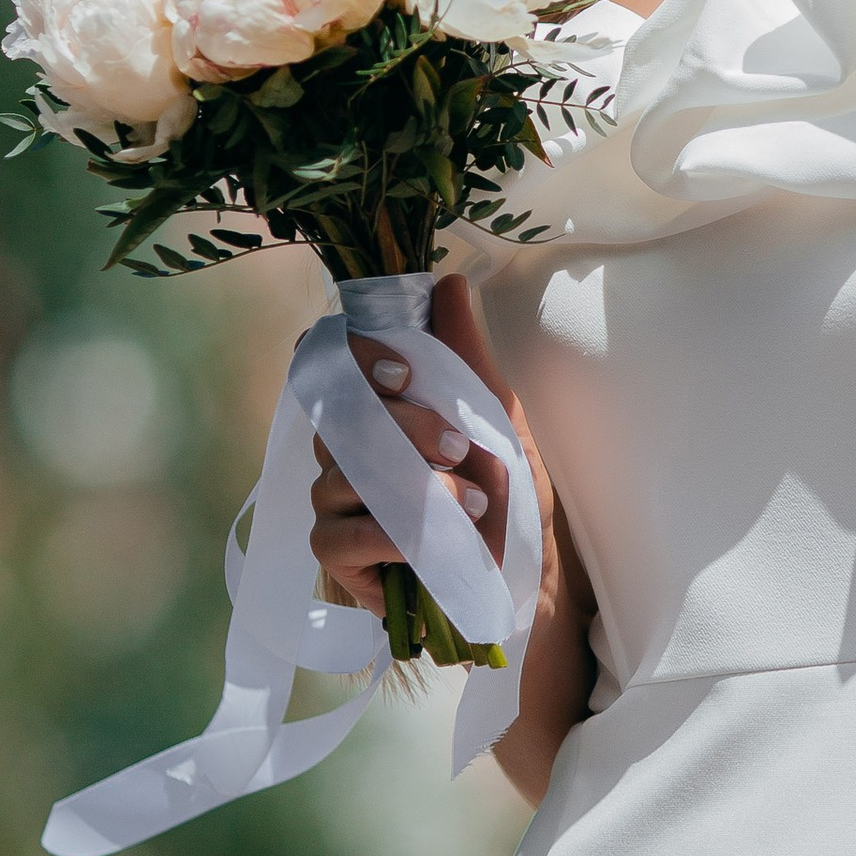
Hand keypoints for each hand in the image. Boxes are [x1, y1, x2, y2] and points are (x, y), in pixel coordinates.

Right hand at [308, 276, 541, 609]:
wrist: (523, 574)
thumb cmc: (509, 494)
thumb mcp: (498, 418)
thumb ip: (467, 355)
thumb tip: (448, 282)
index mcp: (378, 410)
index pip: (331, 365)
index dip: (353, 358)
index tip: (403, 370)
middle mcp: (346, 450)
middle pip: (338, 419)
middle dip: (401, 427)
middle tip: (458, 448)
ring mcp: (336, 502)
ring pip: (337, 476)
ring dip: (409, 487)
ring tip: (467, 505)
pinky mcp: (337, 556)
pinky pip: (336, 533)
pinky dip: (384, 534)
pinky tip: (425, 541)